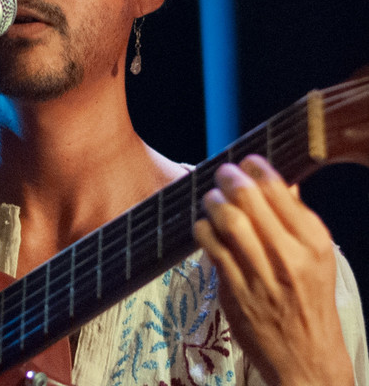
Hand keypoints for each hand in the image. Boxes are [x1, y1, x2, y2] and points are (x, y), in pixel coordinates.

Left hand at [193, 155, 353, 385]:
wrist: (307, 359)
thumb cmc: (310, 300)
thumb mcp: (317, 256)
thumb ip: (296, 218)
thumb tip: (280, 180)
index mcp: (314, 242)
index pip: (278, 189)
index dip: (255, 167)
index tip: (246, 162)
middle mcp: (289, 256)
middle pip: (248, 199)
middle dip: (228, 178)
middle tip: (222, 173)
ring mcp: (260, 274)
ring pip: (226, 219)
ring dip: (212, 200)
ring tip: (211, 197)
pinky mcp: (235, 290)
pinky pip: (210, 246)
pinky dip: (202, 228)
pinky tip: (205, 225)